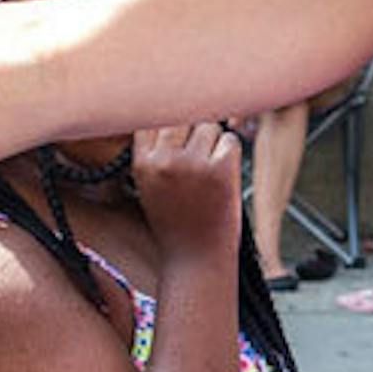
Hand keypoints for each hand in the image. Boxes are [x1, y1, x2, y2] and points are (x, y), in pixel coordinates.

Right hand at [129, 120, 243, 250]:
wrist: (196, 261)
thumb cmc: (177, 224)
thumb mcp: (150, 186)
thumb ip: (156, 153)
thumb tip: (173, 110)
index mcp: (142, 164)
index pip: (153, 118)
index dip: (169, 122)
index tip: (178, 134)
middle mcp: (164, 161)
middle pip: (183, 115)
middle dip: (192, 130)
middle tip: (197, 159)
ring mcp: (193, 164)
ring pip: (209, 126)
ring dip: (214, 143)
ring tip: (209, 173)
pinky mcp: (221, 170)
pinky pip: (230, 140)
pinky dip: (231, 154)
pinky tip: (224, 177)